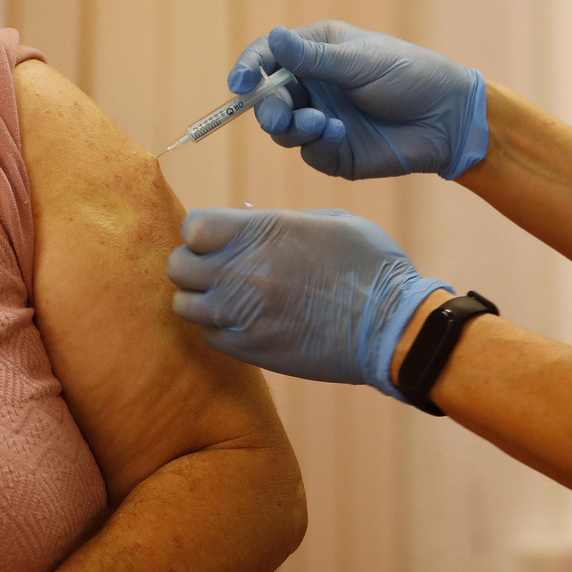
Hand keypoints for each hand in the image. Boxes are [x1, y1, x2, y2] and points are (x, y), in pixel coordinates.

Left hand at [167, 207, 452, 399]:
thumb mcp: (328, 222)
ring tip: (228, 296)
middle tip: (216, 267)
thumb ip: (278, 222)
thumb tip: (247, 224)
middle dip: (193, 264)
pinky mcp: (251, 350)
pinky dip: (219, 328)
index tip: (217, 237)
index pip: (193, 227)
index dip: (201, 231)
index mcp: (264, 232)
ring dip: (201, 298)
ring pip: (185, 305)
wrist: (392, 327)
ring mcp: (244, 314)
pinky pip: (210, 336)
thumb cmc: (369, 266)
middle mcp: (244, 271)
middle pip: (178, 266)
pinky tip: (245, 321)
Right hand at [229, 21, 488, 180]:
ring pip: (282, 130)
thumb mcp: (361, 61)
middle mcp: (311, 85)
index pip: (267, 58)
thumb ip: (314, 57)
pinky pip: (309, 152)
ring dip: (293, 127)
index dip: (247, 70)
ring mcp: (320, 120)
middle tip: (279, 117)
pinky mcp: (333, 152)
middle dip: (268, 108)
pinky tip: (340, 134)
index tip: (239, 84)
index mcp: (315, 51)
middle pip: (267, 99)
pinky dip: (318, 144)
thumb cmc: (410, 75)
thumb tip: (273, 37)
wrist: (448, 118)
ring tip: (321, 124)